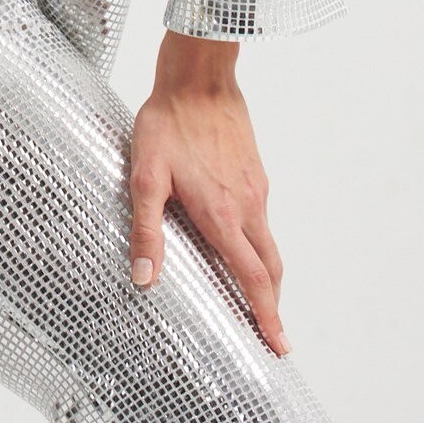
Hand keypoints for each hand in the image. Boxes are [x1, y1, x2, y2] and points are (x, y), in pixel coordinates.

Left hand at [126, 33, 289, 356]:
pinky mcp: (255, 173)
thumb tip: (144, 279)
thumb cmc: (167, 124)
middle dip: (273, 305)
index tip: (278, 345)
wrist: (199, 78)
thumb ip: (146, 231)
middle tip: (272, 335)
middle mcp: (247, 207)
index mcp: (222, 215)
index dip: (267, 315)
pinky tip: (241, 244)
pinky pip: (262, 220)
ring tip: (258, 298)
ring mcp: (255, 189)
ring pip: (269, 244)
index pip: (252, 278)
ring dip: (267, 277)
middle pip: (270, 268)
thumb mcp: (145, 177)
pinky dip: (260, 246)